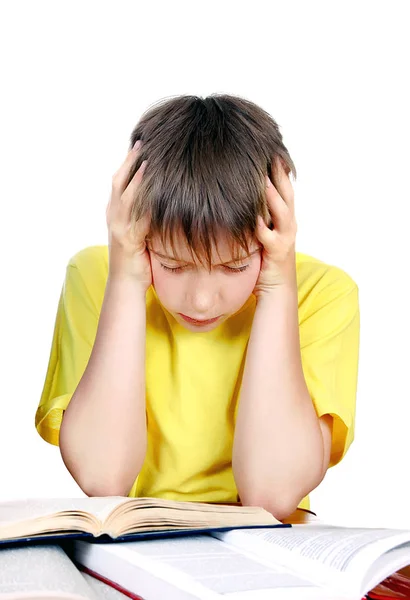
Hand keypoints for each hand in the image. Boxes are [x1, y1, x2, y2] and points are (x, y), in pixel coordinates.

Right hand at [106, 141, 151, 289]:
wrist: (126, 284)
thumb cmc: (136, 260)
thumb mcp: (139, 232)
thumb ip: (144, 215)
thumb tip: (161, 199)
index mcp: (115, 212)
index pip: (119, 180)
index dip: (128, 162)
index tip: (139, 145)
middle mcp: (113, 215)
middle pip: (119, 180)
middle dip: (130, 160)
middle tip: (143, 142)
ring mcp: (119, 226)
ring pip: (126, 193)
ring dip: (137, 175)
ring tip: (148, 157)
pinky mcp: (128, 238)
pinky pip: (137, 215)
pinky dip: (144, 200)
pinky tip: (155, 189)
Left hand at [253, 156, 297, 295]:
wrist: (276, 290)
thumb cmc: (265, 261)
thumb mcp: (262, 233)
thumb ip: (257, 216)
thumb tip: (239, 198)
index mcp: (285, 218)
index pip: (284, 188)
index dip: (279, 169)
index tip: (271, 150)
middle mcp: (289, 225)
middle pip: (286, 194)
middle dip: (280, 174)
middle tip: (272, 153)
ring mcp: (285, 238)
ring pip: (282, 212)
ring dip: (273, 195)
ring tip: (264, 179)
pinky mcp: (277, 252)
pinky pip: (269, 236)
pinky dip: (262, 226)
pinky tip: (254, 217)